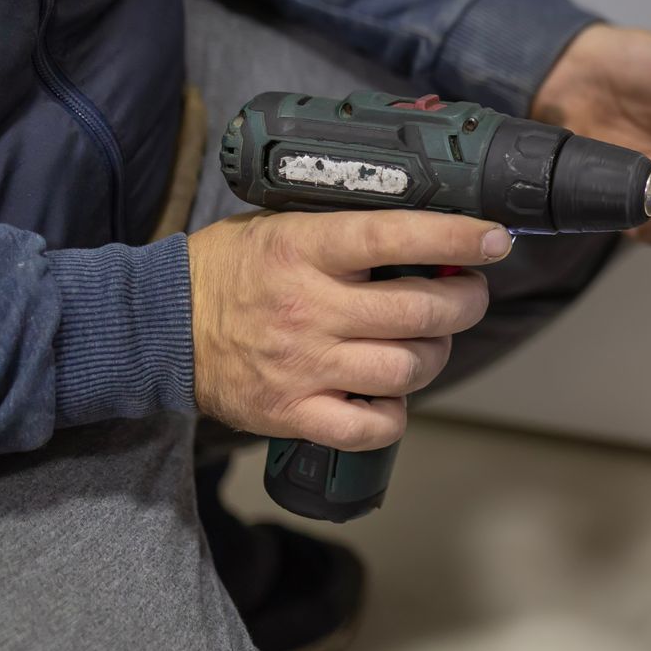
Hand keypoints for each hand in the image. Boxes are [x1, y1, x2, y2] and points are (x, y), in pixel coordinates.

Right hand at [188, 210, 511, 449]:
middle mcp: (309, 308)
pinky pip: (371, 426)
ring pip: (407, 368)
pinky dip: (396, 412)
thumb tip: (428, 228)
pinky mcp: (293, 411)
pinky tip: (391, 392)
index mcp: (305, 249)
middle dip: (465, 302)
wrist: (157, 326)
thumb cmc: (230, 269)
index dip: (455, 239)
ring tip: (429, 340)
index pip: (396, 237)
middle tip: (469, 294)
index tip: (493, 240)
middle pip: (419, 310)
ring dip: (435, 354)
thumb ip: (346, 226)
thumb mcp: (283, 223)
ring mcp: (303, 365)